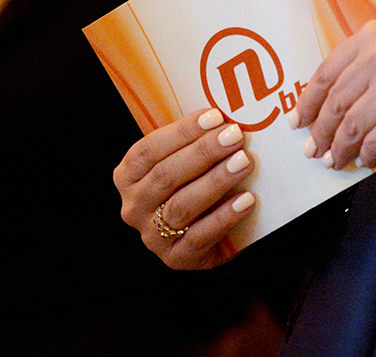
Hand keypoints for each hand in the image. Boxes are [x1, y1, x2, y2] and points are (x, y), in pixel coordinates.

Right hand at [114, 107, 258, 269]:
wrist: (204, 235)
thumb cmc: (193, 184)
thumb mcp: (183, 163)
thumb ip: (193, 143)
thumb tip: (224, 117)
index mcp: (128, 177)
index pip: (147, 150)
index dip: (181, 132)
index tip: (214, 117)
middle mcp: (134, 207)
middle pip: (165, 176)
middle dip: (203, 153)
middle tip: (235, 136)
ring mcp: (152, 236)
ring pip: (181, 206)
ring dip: (215, 181)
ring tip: (244, 162)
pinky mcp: (175, 258)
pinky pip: (199, 237)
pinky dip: (224, 217)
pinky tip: (246, 200)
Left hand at [294, 18, 375, 170]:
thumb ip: (367, 59)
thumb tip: (334, 99)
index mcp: (372, 36)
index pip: (326, 73)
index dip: (307, 102)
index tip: (298, 119)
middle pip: (334, 104)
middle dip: (319, 132)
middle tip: (313, 149)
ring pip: (349, 129)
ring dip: (338, 150)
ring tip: (334, 160)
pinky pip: (373, 144)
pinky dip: (365, 156)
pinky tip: (364, 159)